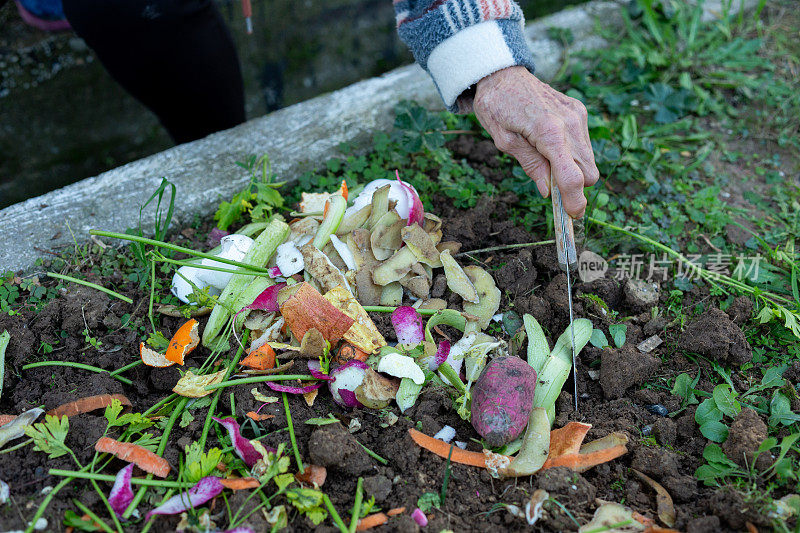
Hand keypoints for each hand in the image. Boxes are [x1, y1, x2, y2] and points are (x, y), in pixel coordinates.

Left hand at [473, 66, 598, 216]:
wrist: (503, 73)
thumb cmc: (497, 106)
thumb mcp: (504, 141)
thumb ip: (530, 165)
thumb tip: (548, 192)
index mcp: (549, 131)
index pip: (571, 176)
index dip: (574, 200)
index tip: (573, 215)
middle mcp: (570, 122)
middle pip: (588, 172)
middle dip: (573, 185)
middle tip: (549, 184)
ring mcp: (577, 115)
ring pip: (589, 160)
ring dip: (572, 169)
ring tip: (544, 158)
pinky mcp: (579, 110)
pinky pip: (584, 144)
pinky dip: (572, 154)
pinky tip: (550, 144)